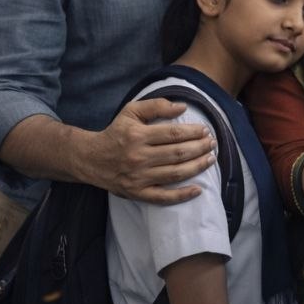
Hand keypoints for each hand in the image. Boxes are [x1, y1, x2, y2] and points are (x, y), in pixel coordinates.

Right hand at [83, 98, 216, 203]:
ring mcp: (138, 177)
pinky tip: (198, 190)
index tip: (205, 131)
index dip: (193, 133)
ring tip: (211, 159)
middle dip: (200, 148)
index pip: (173, 134)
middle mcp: (139, 157)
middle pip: (178, 154)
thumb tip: (182, 107)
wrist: (90, 158)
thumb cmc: (116, 132)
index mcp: (138, 136)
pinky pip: (163, 197)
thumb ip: (156, 106)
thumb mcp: (131, 112)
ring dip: (197, 167)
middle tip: (212, 143)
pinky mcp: (137, 193)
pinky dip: (182, 195)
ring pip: (175, 174)